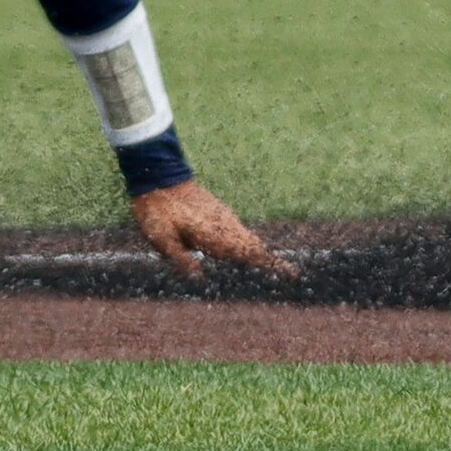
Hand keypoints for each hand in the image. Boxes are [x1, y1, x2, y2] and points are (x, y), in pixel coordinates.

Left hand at [130, 179, 298, 281]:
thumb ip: (179, 258)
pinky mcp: (214, 210)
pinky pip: (237, 228)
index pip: (250, 252)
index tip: (294, 274)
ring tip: (274, 264)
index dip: (271, 264)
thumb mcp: (160, 237)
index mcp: (215, 235)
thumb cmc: (156, 208)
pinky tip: (246, 246)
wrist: (156, 172)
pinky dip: (246, 240)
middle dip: (270, 260)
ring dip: (259, 250)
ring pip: (246, 235)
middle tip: (291, 274)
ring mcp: (220, 215)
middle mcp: (223, 225)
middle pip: (254, 245)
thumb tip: (198, 278)